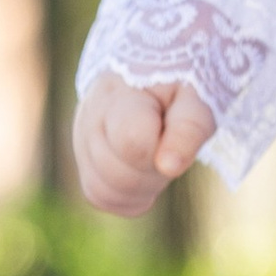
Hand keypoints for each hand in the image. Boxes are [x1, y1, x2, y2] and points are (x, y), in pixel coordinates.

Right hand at [75, 71, 213, 213]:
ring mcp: (81, 142)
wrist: (143, 78)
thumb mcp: (193, 99)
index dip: (163, 151)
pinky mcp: (83, 164)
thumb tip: (169, 167)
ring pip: (105, 190)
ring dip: (142, 187)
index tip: (175, 137)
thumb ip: (188, 129)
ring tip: (156, 159)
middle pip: (119, 175)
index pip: (132, 142)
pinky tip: (144, 176)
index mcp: (120, 96)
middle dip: (154, 172)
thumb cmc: (173, 90)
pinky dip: (128, 196)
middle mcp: (90, 119)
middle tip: (169, 147)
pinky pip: (100, 197)